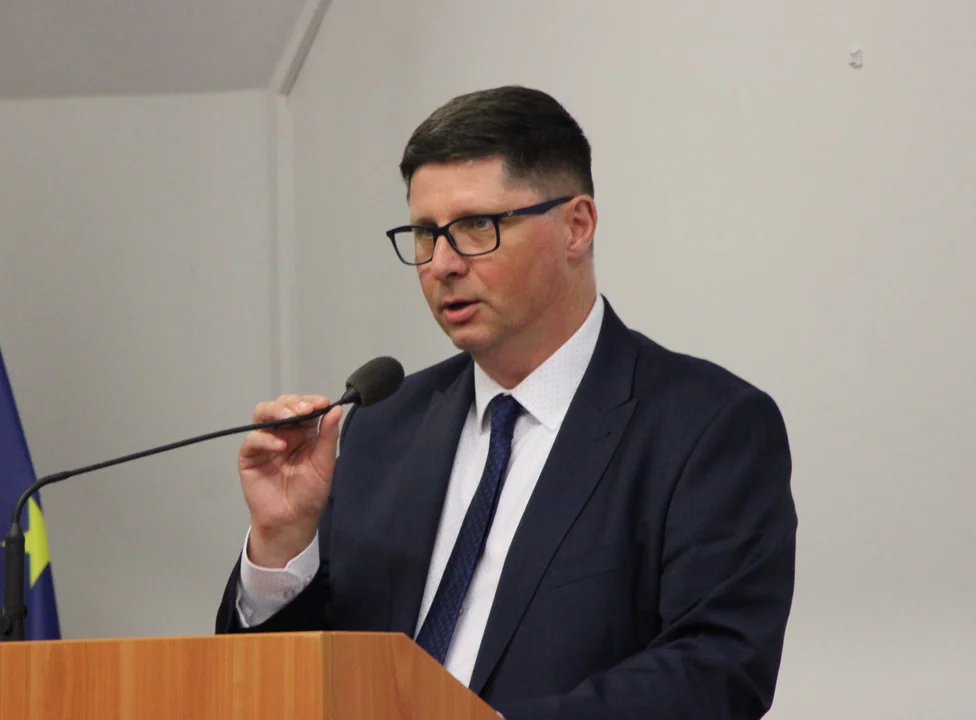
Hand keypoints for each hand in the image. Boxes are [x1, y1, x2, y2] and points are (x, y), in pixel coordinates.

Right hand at [238, 394, 341, 567]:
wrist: (292, 520)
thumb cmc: (309, 494)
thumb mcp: (324, 463)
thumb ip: (328, 436)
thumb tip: (335, 409)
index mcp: (304, 432)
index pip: (304, 407)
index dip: (311, 401)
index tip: (322, 402)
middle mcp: (283, 432)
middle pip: (282, 404)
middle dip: (294, 403)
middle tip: (306, 409)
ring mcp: (265, 442)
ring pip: (263, 413)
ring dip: (276, 411)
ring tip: (290, 417)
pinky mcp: (250, 455)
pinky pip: (253, 439)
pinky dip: (265, 438)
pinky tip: (280, 445)